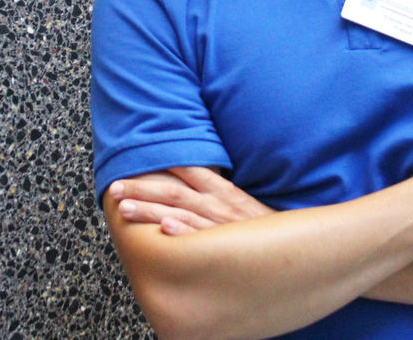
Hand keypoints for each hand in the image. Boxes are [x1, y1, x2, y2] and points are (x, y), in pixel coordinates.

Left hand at [109, 167, 273, 234]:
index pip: (187, 171)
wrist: (298, 248)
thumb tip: (187, 188)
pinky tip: (166, 230)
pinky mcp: (227, 248)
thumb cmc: (264, 230)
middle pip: (173, 192)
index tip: (133, 164)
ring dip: (150, 211)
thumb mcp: (241, 206)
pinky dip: (185, 233)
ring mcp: (222, 227)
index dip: (159, 166)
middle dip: (141, 190)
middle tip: (114, 189)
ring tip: (124, 209)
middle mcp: (219, 205)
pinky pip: (202, 239)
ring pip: (179, 215)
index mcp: (223, 191)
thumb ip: (216, 195)